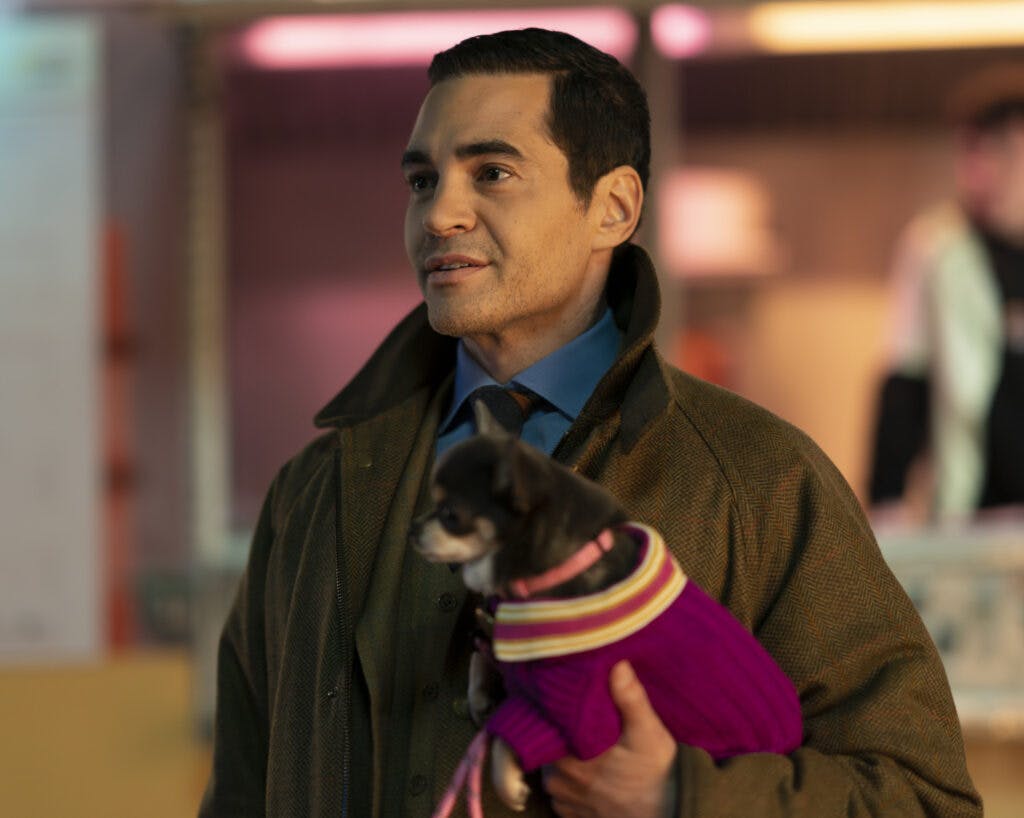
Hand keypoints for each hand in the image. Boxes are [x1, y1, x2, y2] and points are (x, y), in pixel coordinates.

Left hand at [543, 661, 677, 817]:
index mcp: (569, 758)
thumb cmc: (657, 774)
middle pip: (547, 745)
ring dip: (565, 755)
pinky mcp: (570, 814)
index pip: (545, 726)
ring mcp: (563, 800)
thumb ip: (630, 698)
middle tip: (584, 719)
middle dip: (562, 731)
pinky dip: (570, 778)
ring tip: (588, 744)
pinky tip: (591, 768)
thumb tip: (617, 664)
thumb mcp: (649, 732)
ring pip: (551, 766)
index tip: (571, 698)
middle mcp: (558, 781)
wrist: (670, 814)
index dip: (556, 710)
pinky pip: (559, 788)